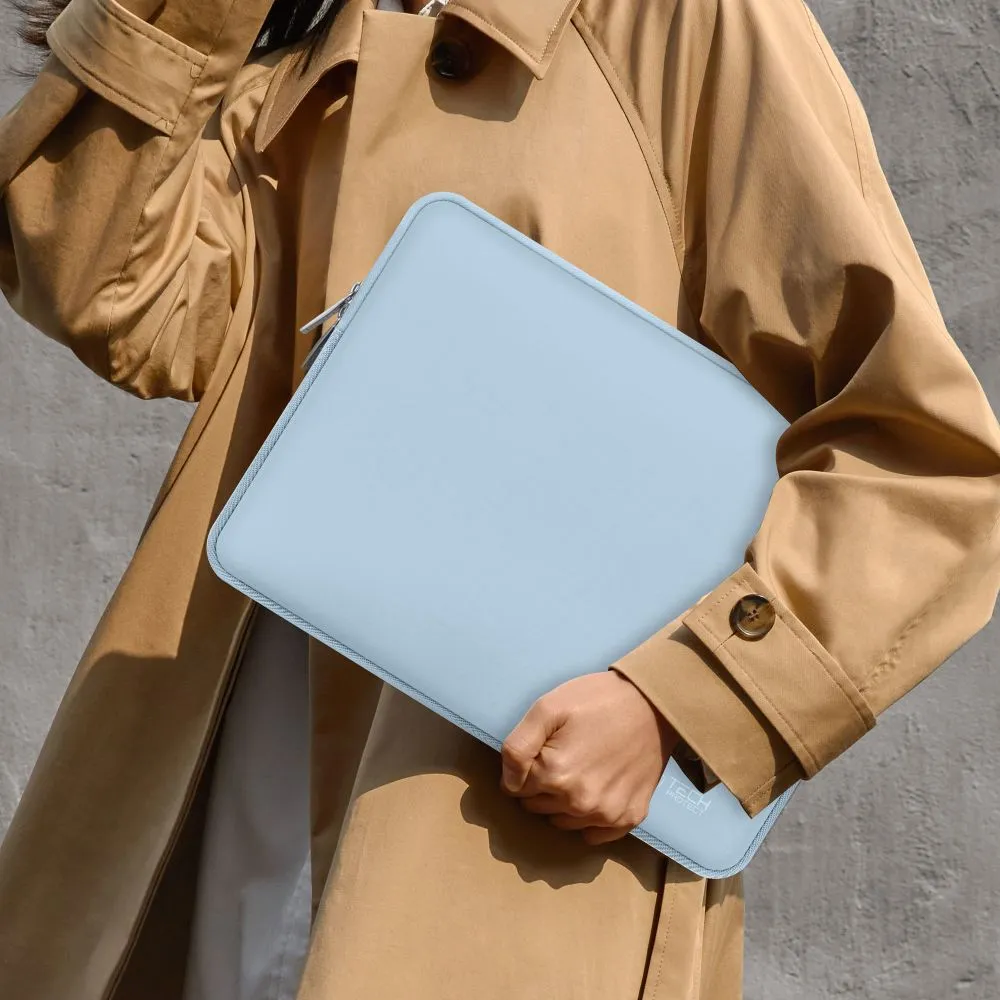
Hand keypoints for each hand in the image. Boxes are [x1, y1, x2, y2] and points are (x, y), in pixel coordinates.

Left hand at [499, 670, 678, 845]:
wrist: (652, 704)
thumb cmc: (596, 700)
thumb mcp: (547, 708)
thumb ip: (518, 747)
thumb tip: (508, 784)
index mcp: (556, 775)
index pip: (516, 789)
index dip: (525, 767)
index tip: (542, 749)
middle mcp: (580, 803)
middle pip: (537, 808)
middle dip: (541, 786)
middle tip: (562, 755)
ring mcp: (607, 814)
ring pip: (562, 822)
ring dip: (562, 803)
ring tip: (581, 768)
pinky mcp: (629, 817)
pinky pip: (593, 835)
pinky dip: (588, 820)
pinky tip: (596, 791)